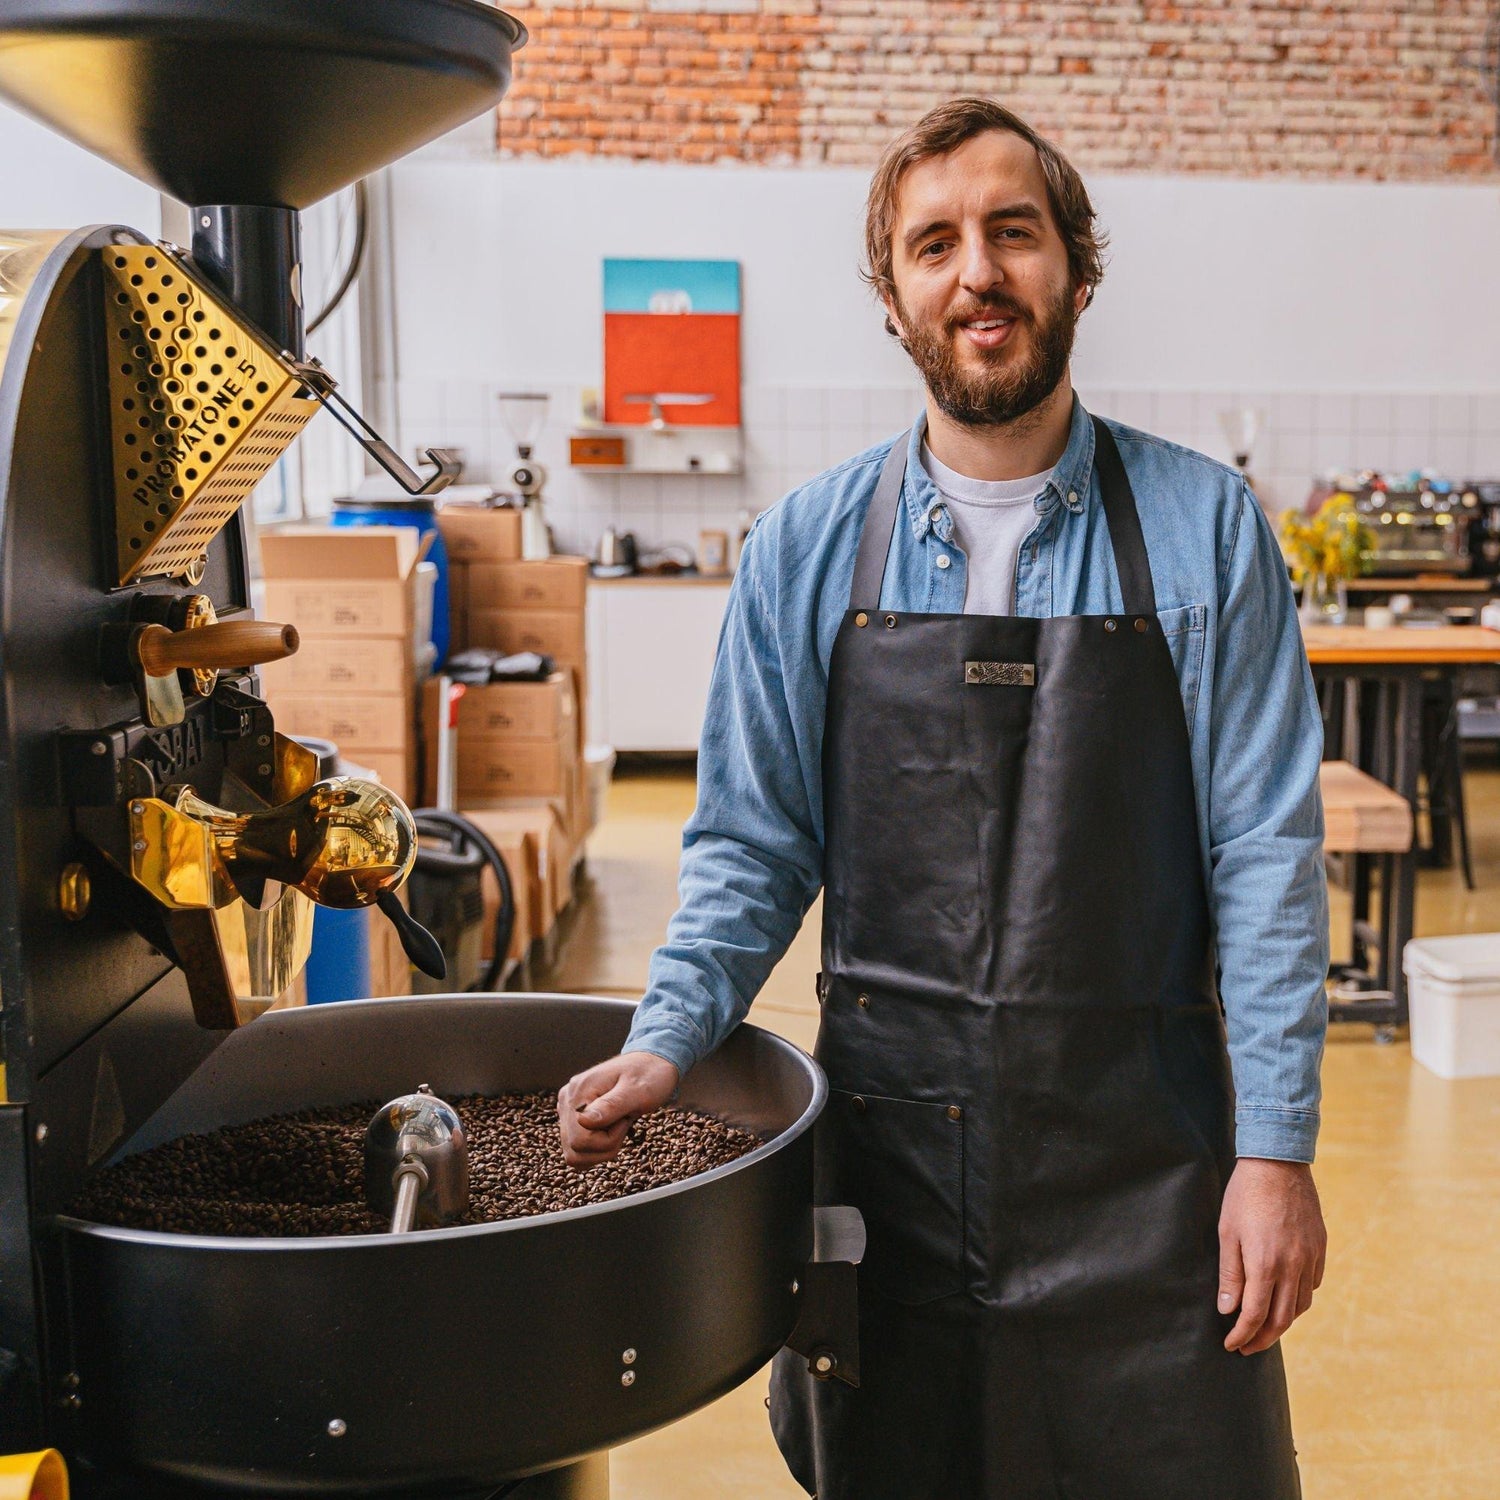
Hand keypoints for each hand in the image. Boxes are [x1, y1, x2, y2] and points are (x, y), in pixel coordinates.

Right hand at [556, 1051, 679, 1170]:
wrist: (652, 1064)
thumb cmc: (649, 1075)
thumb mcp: (638, 1090)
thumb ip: (611, 1106)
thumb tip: (583, 1121)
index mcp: (580, 1091)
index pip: (580, 1140)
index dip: (607, 1139)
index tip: (625, 1119)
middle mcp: (568, 1099)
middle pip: (575, 1149)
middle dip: (606, 1145)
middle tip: (623, 1121)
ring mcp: (568, 1108)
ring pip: (573, 1154)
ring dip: (600, 1149)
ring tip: (616, 1125)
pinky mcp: (573, 1116)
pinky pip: (577, 1149)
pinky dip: (595, 1148)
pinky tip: (609, 1131)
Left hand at [1218, 1158, 1326, 1354]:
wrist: (1279, 1162)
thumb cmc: (1245, 1195)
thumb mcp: (1227, 1231)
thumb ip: (1230, 1274)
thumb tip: (1228, 1310)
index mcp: (1265, 1264)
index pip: (1255, 1315)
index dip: (1242, 1335)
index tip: (1231, 1345)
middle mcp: (1293, 1266)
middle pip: (1282, 1319)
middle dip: (1262, 1339)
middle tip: (1247, 1348)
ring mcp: (1310, 1258)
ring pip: (1300, 1306)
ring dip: (1283, 1323)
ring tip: (1264, 1329)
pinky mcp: (1320, 1248)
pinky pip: (1312, 1285)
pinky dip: (1298, 1300)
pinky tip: (1285, 1299)